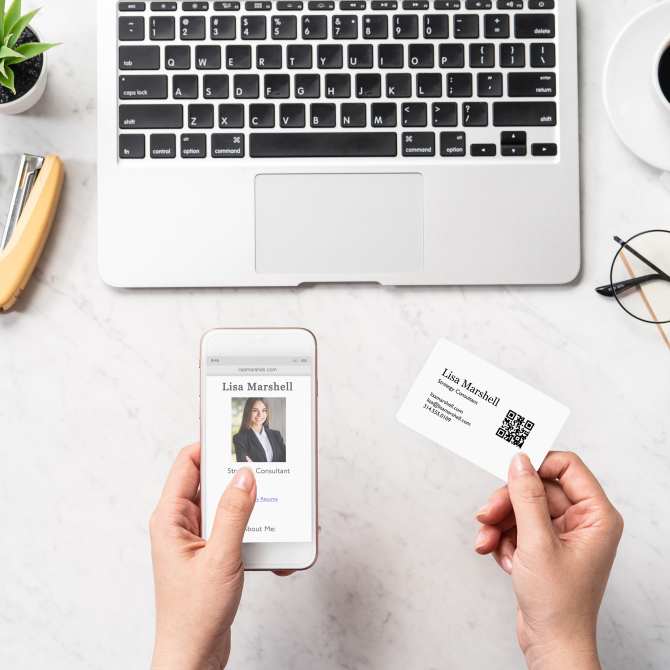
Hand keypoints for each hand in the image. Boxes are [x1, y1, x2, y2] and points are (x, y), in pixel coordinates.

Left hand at [150, 443, 255, 669]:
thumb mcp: (220, 558)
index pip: (187, 463)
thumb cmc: (195, 615)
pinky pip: (233, 526)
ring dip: (251, 505)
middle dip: (239, 475)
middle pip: (211, 481)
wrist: (194, 656)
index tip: (235, 434)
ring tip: (276, 505)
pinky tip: (272, 541)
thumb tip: (245, 475)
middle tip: (266, 467)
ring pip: (226, 504)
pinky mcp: (212, 551)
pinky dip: (253, 528)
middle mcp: (181, 523)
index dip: (209, 444)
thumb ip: (233, 513)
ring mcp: (197, 538)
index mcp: (170, 518)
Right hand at [474, 452, 622, 669]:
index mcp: (596, 516)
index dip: (538, 464)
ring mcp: (561, 535)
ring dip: (500, 524)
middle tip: (487, 514)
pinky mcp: (544, 547)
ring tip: (488, 541)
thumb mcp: (537, 543)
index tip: (510, 468)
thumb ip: (526, 497)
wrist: (551, 644)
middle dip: (508, 503)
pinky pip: (517, 527)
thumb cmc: (559, 604)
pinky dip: (503, 539)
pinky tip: (501, 558)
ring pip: (522, 508)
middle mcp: (581, 522)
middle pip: (536, 489)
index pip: (567, 468)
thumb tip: (519, 462)